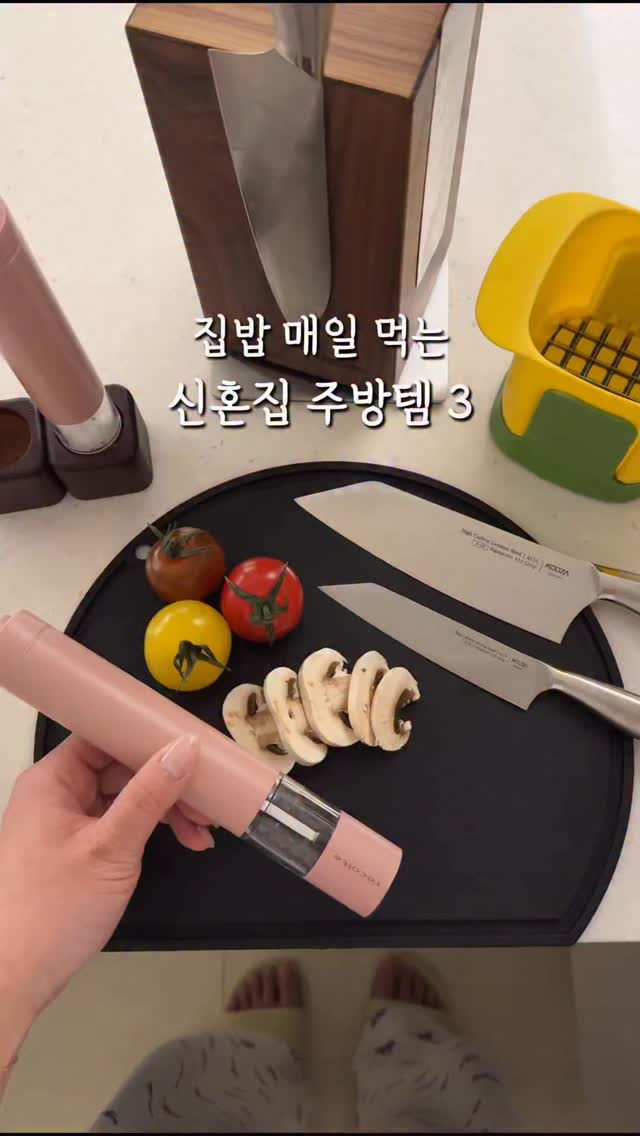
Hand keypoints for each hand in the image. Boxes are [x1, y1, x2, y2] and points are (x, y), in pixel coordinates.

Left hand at [0, 734, 208, 1064]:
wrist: (14, 979)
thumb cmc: (51, 912)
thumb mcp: (112, 848)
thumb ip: (150, 795)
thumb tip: (184, 749)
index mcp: (52, 780)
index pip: (104, 736)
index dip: (147, 735)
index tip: (189, 743)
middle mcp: (56, 795)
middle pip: (121, 767)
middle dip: (168, 782)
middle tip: (206, 801)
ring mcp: (65, 823)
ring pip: (126, 797)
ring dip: (166, 810)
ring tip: (202, 832)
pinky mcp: (76, 851)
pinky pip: (120, 824)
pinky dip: (151, 831)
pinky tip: (183, 843)